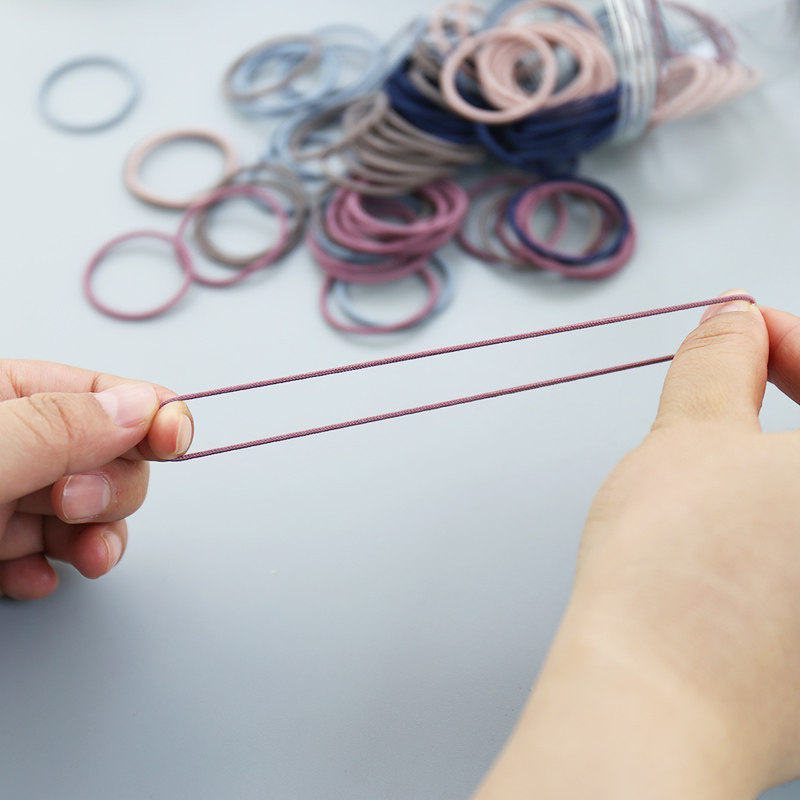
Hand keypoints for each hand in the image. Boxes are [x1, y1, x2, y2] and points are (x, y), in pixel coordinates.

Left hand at [0, 360, 192, 599]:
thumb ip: (57, 427)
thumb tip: (140, 407)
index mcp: (1, 395)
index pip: (99, 391)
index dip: (148, 412)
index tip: (175, 440)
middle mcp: (8, 443)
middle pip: (104, 456)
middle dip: (109, 489)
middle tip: (75, 505)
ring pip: (84, 511)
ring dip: (96, 538)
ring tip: (81, 556)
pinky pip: (42, 554)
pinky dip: (47, 570)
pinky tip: (32, 578)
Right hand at [473, 294, 799, 798]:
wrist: (651, 701)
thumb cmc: (677, 583)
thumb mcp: (690, 436)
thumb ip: (718, 362)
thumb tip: (730, 323)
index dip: (788, 339)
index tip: (744, 334)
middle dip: (787, 404)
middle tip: (734, 398)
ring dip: (777, 473)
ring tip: (717, 482)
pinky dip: (778, 535)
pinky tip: (730, 548)